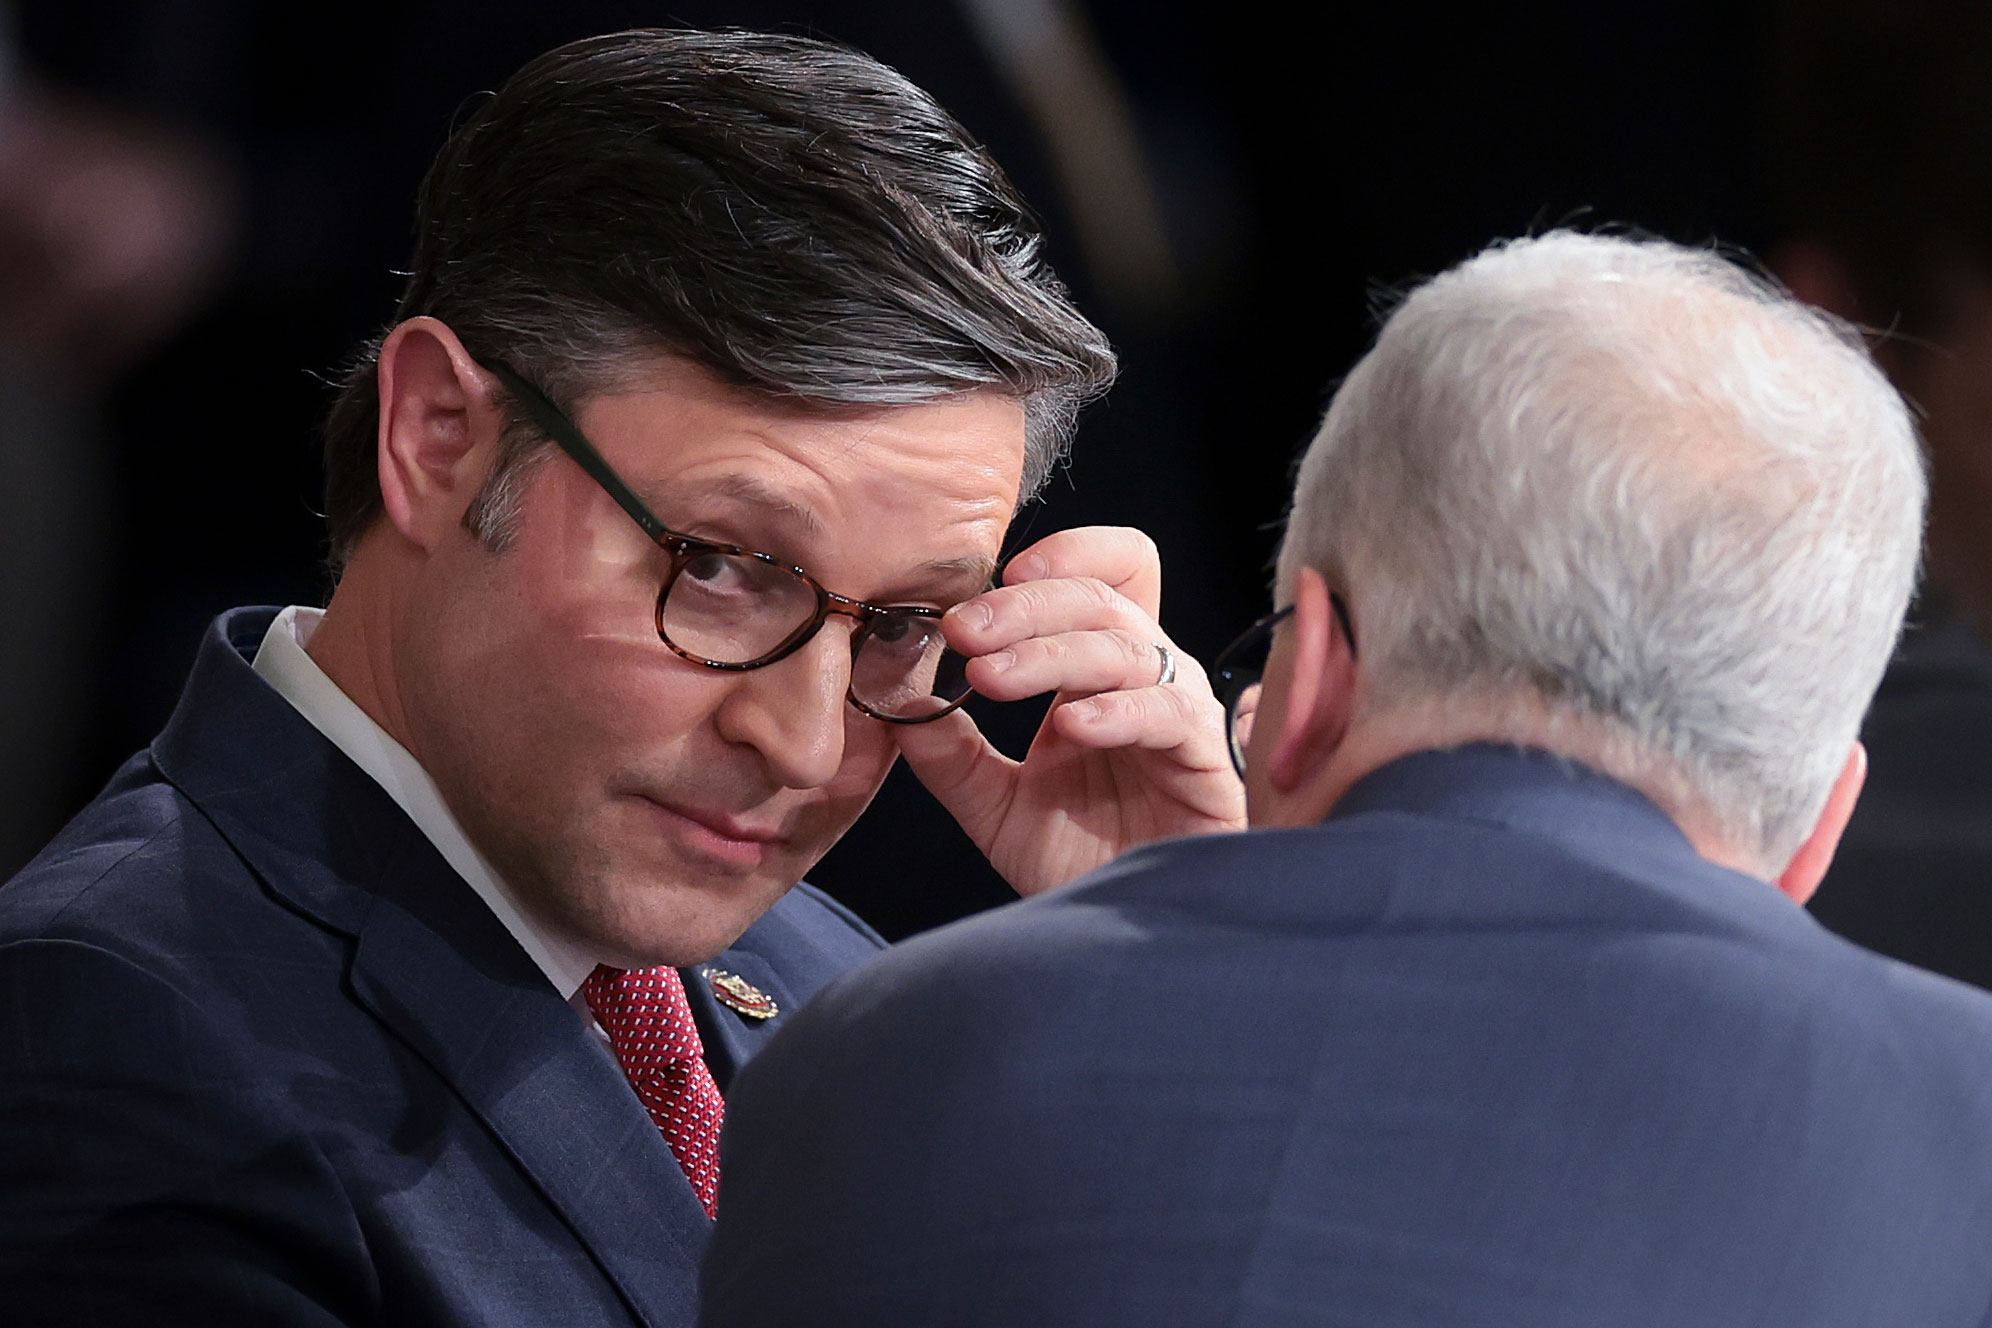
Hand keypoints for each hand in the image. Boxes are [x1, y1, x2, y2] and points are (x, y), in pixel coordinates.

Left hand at [894, 526, 1244, 895]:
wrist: (1122, 933)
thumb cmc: (1076, 857)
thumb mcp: (992, 802)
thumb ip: (949, 752)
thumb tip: (895, 698)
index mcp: (1099, 670)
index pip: (1104, 574)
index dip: (1062, 557)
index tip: (991, 576)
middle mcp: (1145, 677)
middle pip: (1102, 598)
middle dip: (1024, 605)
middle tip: (962, 631)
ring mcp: (1179, 712)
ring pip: (1127, 646)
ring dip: (1051, 652)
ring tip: (990, 677)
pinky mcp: (1206, 761)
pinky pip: (1169, 713)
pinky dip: (1118, 711)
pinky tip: (1073, 726)